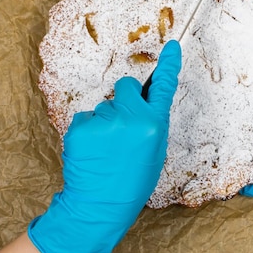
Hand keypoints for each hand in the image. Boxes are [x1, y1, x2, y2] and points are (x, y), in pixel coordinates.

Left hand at [28, 40, 181, 252]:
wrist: (101, 206)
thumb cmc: (132, 182)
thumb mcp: (155, 152)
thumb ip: (151, 124)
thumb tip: (143, 104)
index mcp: (154, 125)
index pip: (163, 87)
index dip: (169, 65)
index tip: (172, 46)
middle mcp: (131, 118)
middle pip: (125, 87)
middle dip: (124, 100)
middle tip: (122, 127)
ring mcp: (104, 121)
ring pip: (104, 106)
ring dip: (104, 121)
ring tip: (106, 149)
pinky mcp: (80, 128)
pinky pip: (85, 118)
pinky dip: (87, 131)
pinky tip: (92, 151)